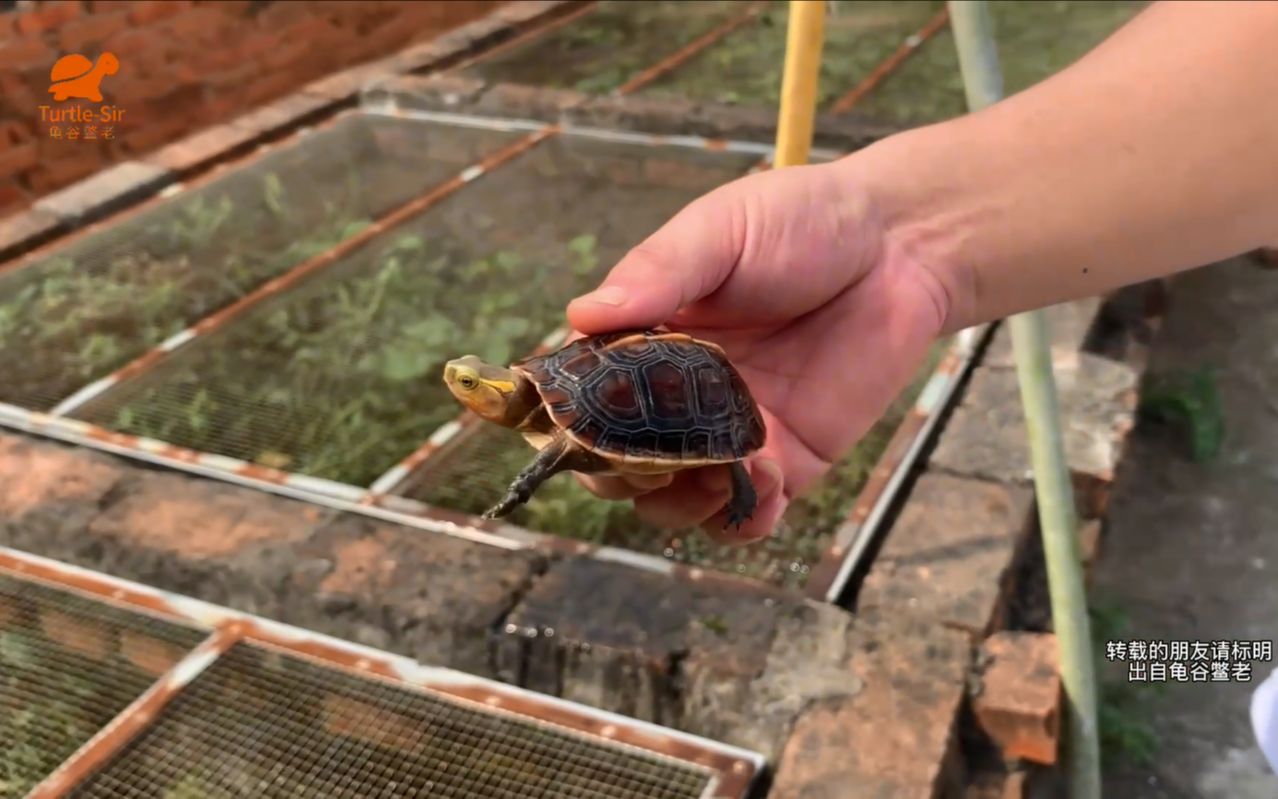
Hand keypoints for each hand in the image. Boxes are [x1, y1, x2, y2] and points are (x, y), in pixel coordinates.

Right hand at [565, 157, 950, 543]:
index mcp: (644, 340)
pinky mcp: (788, 457)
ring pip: (678, 500)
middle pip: (621, 464)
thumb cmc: (801, 221)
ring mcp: (730, 433)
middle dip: (625, 476)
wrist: (901, 245)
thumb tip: (582, 314)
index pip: (586, 397)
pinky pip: (752, 512)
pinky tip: (765, 486)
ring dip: (683, 503)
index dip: (575, 421)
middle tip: (654, 459)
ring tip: (716, 475)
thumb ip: (659, 273)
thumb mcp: (719, 231)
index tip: (584, 426)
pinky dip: (745, 519)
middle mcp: (677, 396)